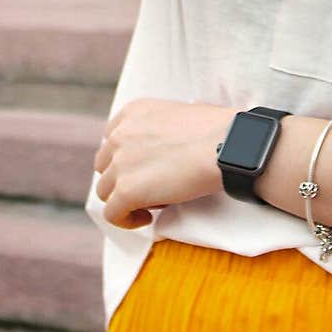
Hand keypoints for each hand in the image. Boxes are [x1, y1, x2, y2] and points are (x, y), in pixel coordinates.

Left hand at [93, 98, 234, 230]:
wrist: (226, 145)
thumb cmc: (216, 130)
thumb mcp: (178, 113)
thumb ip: (158, 128)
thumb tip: (160, 149)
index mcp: (133, 111)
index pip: (112, 140)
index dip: (125, 158)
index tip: (142, 169)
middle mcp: (120, 134)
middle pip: (105, 166)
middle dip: (123, 178)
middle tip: (150, 188)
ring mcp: (120, 162)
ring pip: (106, 191)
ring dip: (125, 199)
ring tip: (153, 203)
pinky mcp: (126, 190)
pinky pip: (112, 213)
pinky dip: (127, 220)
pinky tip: (147, 219)